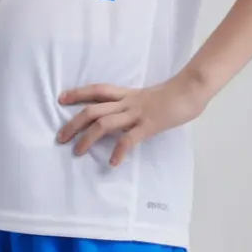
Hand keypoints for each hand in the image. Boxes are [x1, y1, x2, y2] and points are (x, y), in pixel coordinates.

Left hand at [56, 73, 207, 166]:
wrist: (191, 90)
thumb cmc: (173, 94)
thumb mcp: (148, 97)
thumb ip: (135, 105)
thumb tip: (125, 116)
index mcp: (127, 94)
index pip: (97, 90)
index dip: (78, 93)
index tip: (60, 99)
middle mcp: (127, 102)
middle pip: (93, 109)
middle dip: (74, 123)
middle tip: (60, 137)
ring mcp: (137, 113)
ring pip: (105, 122)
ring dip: (88, 138)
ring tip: (77, 152)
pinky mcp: (149, 125)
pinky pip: (129, 138)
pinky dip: (119, 150)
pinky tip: (113, 162)